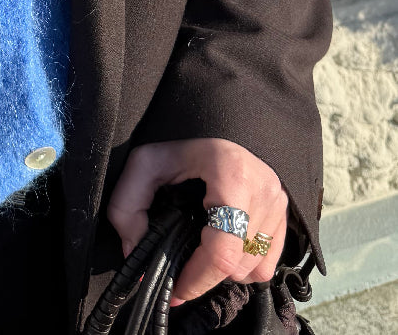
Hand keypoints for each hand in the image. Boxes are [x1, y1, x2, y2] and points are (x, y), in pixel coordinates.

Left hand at [106, 138, 288, 306]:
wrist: (217, 124)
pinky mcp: (285, 213)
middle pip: (237, 264)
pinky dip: (245, 265)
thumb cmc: (182, 145)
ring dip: (226, 271)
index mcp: (231, 174)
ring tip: (202, 251)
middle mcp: (263, 189)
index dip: (197, 279)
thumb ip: (128, 205)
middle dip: (205, 275)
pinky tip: (224, 246)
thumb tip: (135, 251)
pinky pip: (268, 263)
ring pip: (254, 268)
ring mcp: (278, 202)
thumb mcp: (146, 164)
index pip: (221, 250)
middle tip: (182, 269)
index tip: (176, 291)